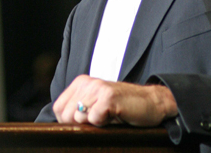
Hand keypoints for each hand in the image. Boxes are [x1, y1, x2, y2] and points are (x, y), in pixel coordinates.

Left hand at [53, 74, 177, 125]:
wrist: (151, 103)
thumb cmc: (123, 108)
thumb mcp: (96, 106)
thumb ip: (78, 111)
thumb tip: (59, 128)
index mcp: (81, 83)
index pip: (59, 109)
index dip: (69, 122)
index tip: (87, 121)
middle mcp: (87, 82)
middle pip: (66, 115)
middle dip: (81, 125)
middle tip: (101, 119)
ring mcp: (98, 88)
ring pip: (79, 118)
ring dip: (94, 124)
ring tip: (108, 116)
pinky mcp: (109, 97)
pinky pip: (94, 118)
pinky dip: (104, 123)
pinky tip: (115, 116)